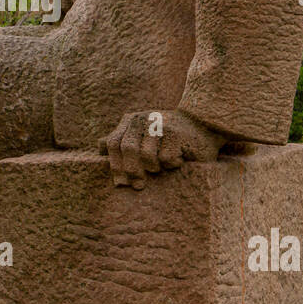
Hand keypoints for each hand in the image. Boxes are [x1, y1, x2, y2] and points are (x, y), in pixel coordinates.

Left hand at [99, 109, 224, 188]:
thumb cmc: (170, 135)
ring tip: (161, 168)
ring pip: (146, 156)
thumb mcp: (144, 134)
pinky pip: (165, 159)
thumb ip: (122, 138)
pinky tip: (178, 160)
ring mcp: (160, 124)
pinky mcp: (176, 133)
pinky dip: (171, 165)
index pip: (113, 143)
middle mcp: (143, 118)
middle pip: (127, 149)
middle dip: (131, 171)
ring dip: (153, 167)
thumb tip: (98, 148)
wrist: (204, 125)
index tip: (120, 182)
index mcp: (131, 120)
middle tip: (138, 185)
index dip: (114, 165)